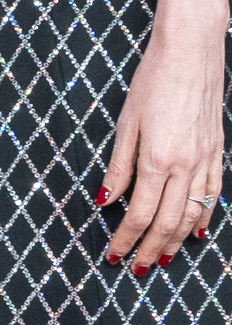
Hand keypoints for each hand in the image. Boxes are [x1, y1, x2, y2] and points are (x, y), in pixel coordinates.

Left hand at [100, 21, 225, 272]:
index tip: (113, 256)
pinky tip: (196, 231)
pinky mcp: (218, 152)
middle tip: (136, 268)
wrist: (191, 55)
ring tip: (161, 258)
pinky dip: (205, 216)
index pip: (139, 213)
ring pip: (193, 213)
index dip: (125, 238)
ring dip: (176, 240)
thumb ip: (119, 166)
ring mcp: (206, 161)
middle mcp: (186, 166)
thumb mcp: (126, 123)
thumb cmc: (152, 83)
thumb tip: (105, 200)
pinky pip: (214, 193)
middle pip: (167, 222)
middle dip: (149, 248)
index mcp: (158, 160)